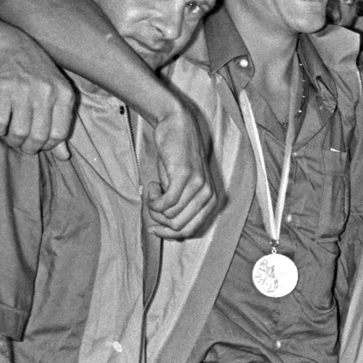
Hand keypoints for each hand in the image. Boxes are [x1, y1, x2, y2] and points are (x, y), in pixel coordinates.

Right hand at [0, 31, 74, 153]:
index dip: (49, 145)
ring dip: (13, 141)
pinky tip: (0, 127)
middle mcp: (46, 92)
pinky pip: (0, 121)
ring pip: (19, 131)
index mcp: (65, 95)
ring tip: (12, 138)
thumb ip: (61, 125)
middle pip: (39, 136)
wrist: (14, 46)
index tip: (41, 145)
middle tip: (24, 146)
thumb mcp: (57, 95)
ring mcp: (24, 90)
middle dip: (30, 147)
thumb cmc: (39, 75)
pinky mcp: (2, 88)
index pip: (60, 133)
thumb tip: (64, 157)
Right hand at [142, 100, 216, 238]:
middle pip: (178, 226)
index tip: (153, 229)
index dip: (169, 234)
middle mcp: (208, 196)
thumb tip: (166, 232)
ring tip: (153, 189)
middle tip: (151, 204)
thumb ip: (180, 207)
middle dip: (158, 220)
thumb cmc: (175, 160)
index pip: (189, 230)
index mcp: (211, 201)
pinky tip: (152, 186)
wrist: (177, 128)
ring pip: (169, 215)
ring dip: (154, 206)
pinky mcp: (185, 177)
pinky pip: (165, 203)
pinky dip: (153, 200)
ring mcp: (198, 186)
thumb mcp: (181, 187)